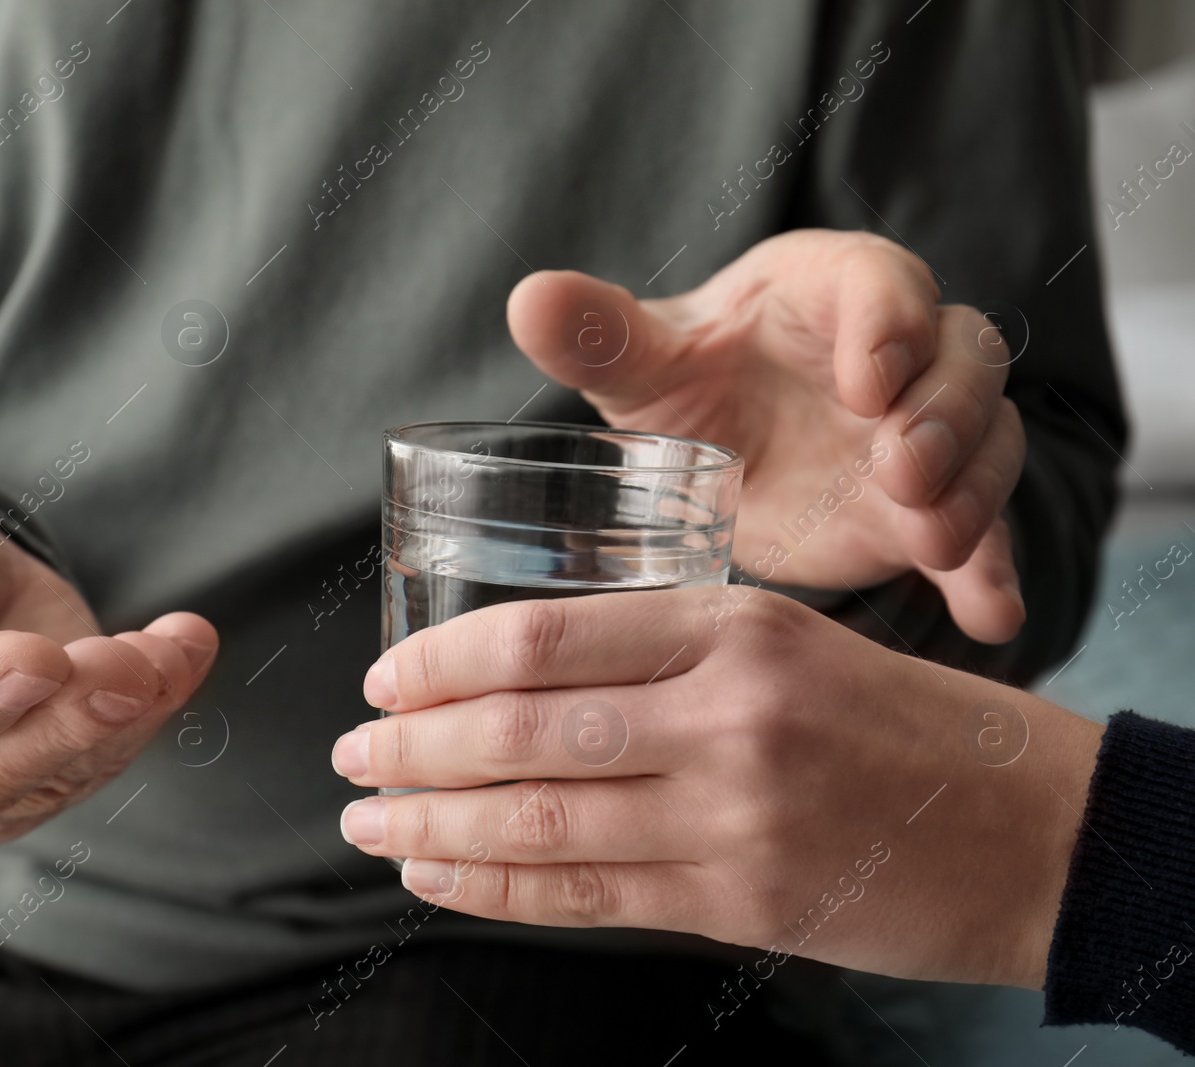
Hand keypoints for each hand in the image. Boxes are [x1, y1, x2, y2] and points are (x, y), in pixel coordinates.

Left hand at [332, 588, 1101, 987]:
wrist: (1026, 827)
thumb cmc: (892, 719)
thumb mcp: (786, 640)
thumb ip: (660, 652)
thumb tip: (509, 679)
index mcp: (732, 625)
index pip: (544, 638)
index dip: (442, 663)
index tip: (383, 680)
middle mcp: (726, 714)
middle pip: (523, 732)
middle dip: (412, 750)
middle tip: (348, 758)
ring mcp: (734, 816)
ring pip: (540, 820)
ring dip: (433, 826)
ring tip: (370, 825)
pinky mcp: (740, 902)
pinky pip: (586, 896)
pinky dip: (496, 887)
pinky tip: (439, 876)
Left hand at [507, 230, 1025, 642]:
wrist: (733, 443)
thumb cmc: (694, 379)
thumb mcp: (645, 363)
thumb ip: (599, 335)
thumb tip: (528, 298)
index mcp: (832, 292)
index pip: (883, 282)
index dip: (890, 321)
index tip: (870, 375)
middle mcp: (903, 352)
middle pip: (965, 358)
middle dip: (944, 413)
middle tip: (900, 469)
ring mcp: (930, 431)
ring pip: (989, 440)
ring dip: (970, 488)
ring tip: (933, 541)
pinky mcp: (935, 505)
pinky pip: (989, 529)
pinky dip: (993, 570)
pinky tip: (992, 616)